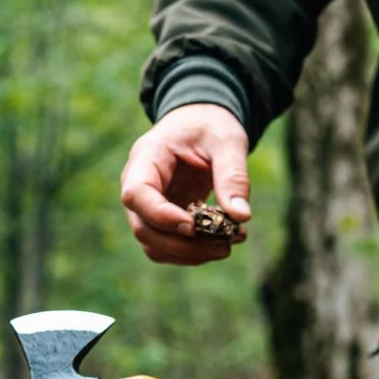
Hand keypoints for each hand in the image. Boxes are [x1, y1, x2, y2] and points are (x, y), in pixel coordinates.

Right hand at [120, 103, 252, 264]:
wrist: (202, 125)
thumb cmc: (211, 127)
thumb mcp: (227, 141)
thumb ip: (233, 176)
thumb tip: (241, 216)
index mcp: (147, 158)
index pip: (136, 195)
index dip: (161, 216)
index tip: (194, 227)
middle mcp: (138, 185)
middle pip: (144, 228)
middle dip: (183, 245)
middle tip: (224, 246)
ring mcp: (148, 205)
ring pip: (155, 245)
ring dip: (190, 254)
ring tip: (228, 245)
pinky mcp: (164, 218)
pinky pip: (170, 246)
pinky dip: (194, 252)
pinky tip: (223, 242)